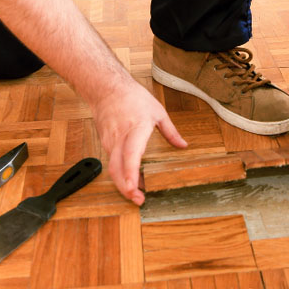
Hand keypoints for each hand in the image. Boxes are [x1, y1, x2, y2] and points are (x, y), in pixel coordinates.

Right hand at [92, 81, 186, 204]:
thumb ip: (171, 131)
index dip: (131, 173)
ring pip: (113, 168)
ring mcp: (110, 142)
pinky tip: (131, 179)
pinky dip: (121, 173)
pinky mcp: (106, 144)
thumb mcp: (157, 111)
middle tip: (139, 200)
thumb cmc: (132, 97)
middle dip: (126, 188)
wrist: (106, 88)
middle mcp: (120, 138)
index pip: (131, 154)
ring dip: (123, 183)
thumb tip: (183, 145)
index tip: (133, 188)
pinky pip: (112, 162)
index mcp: (135, 129)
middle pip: (117, 169)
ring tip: (138, 193)